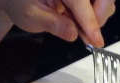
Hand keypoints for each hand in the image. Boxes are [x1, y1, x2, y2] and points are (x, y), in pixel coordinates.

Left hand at [0, 0, 115, 46]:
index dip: (90, 20)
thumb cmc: (20, 5)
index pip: (79, 0)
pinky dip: (96, 14)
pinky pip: (99, 1)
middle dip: (99, 15)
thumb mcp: (31, 16)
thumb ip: (52, 24)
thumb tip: (73, 34)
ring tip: (84, 30)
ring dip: (99, 15)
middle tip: (90, 36)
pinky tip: (84, 25)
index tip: (96, 41)